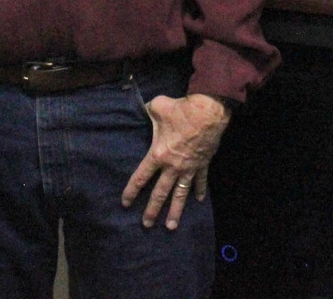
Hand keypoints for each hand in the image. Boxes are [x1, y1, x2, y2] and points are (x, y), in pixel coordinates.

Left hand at [121, 93, 230, 229]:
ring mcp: (189, 168)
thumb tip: (146, 108)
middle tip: (146, 225)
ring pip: (180, 194)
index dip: (132, 190)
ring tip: (170, 226)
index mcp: (158, 154)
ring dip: (175, 211)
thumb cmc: (180, 110)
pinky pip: (201, 181)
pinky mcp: (203, 164)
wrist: (207, 112)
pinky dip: (200, 190)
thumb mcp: (157, 106)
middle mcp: (172, 166)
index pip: (141, 176)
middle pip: (160, 193)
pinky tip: (199, 200)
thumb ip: (148, 110)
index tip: (125, 203)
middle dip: (152, 210)